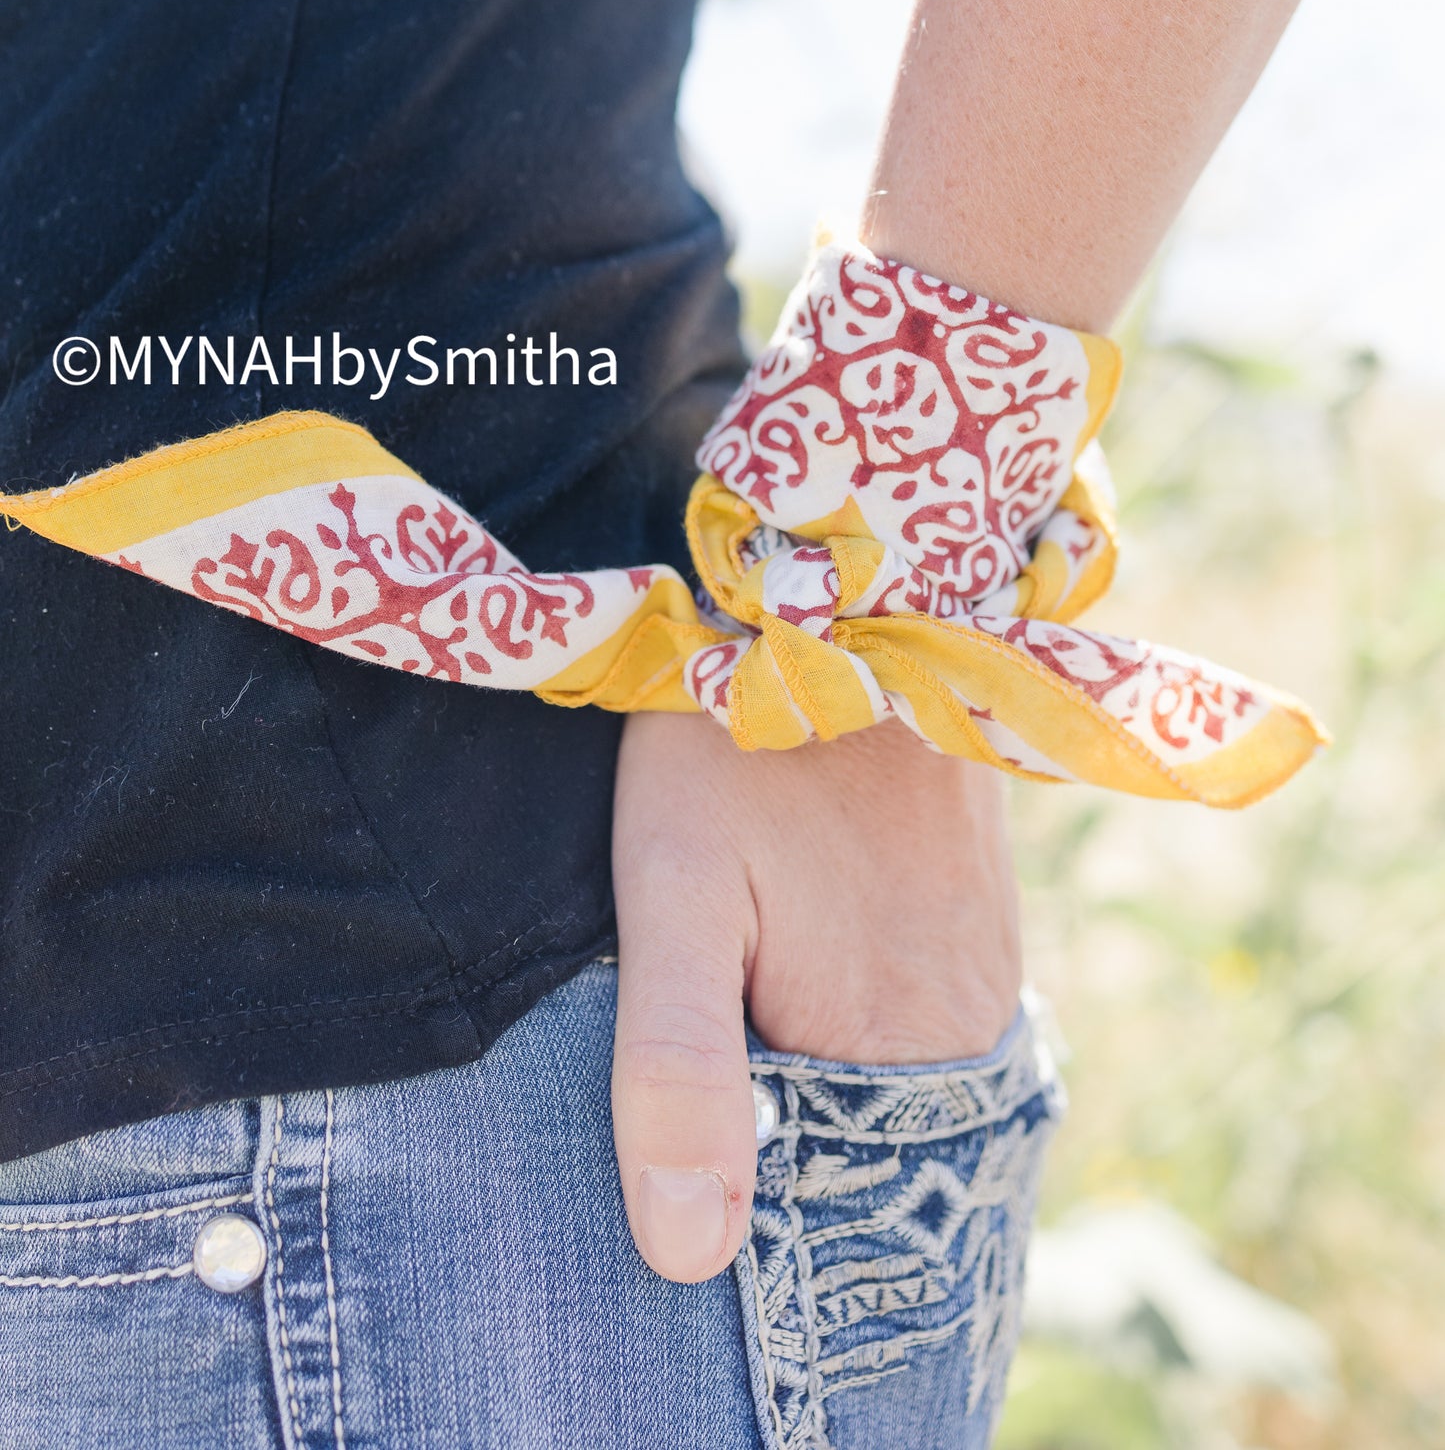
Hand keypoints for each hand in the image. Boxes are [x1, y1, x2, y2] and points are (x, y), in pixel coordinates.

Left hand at [609, 708, 1021, 1282]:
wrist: (837, 590)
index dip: (754, 1220)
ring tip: (737, 1051)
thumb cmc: (727, 743)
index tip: (677, 1203)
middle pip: (876, 1150)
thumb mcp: (670, 892)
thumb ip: (676, 1068)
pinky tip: (794, 986)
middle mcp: (972, 1025)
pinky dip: (861, 1030)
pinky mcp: (982, 910)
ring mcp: (988, 965)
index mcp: (903, 1049)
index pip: (840, 1212)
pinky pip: (923, 1015)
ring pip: (899, 1085)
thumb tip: (688, 1260)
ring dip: (826, 1094)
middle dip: (790, 1163)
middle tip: (696, 1096)